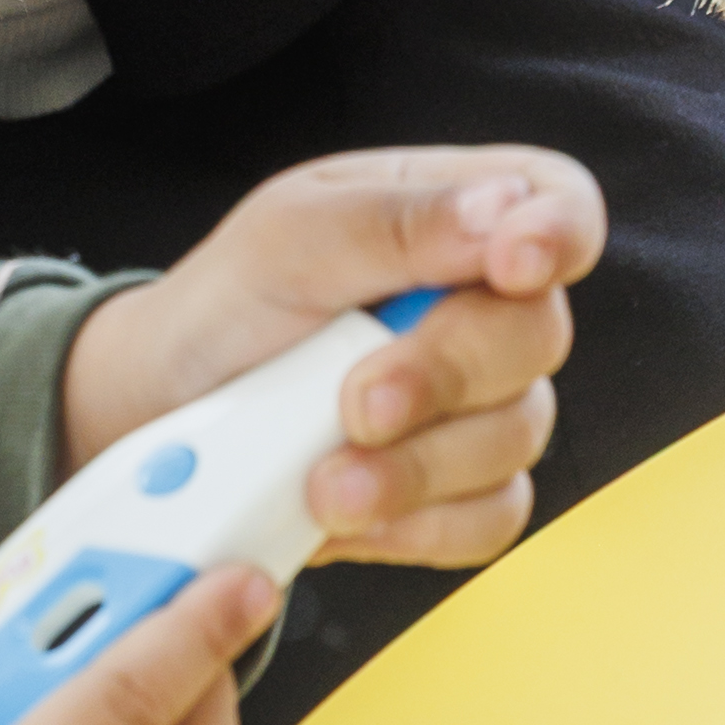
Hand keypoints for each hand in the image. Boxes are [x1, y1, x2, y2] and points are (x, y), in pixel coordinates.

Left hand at [56, 144, 598, 573]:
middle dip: (443, 374)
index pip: (558, 203)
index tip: (512, 267)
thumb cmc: (234, 303)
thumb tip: (504, 208)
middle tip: (356, 404)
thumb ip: (394, 220)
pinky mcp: (462, 491)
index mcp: (456, 216)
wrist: (166, 414)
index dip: (558, 232)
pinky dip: (417, 522)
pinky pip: (490, 518)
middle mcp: (484, 307)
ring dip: (416, 466)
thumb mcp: (289, 237)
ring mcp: (482, 404)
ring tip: (322, 480)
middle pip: (538, 335)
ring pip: (517, 437)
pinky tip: (349, 514)